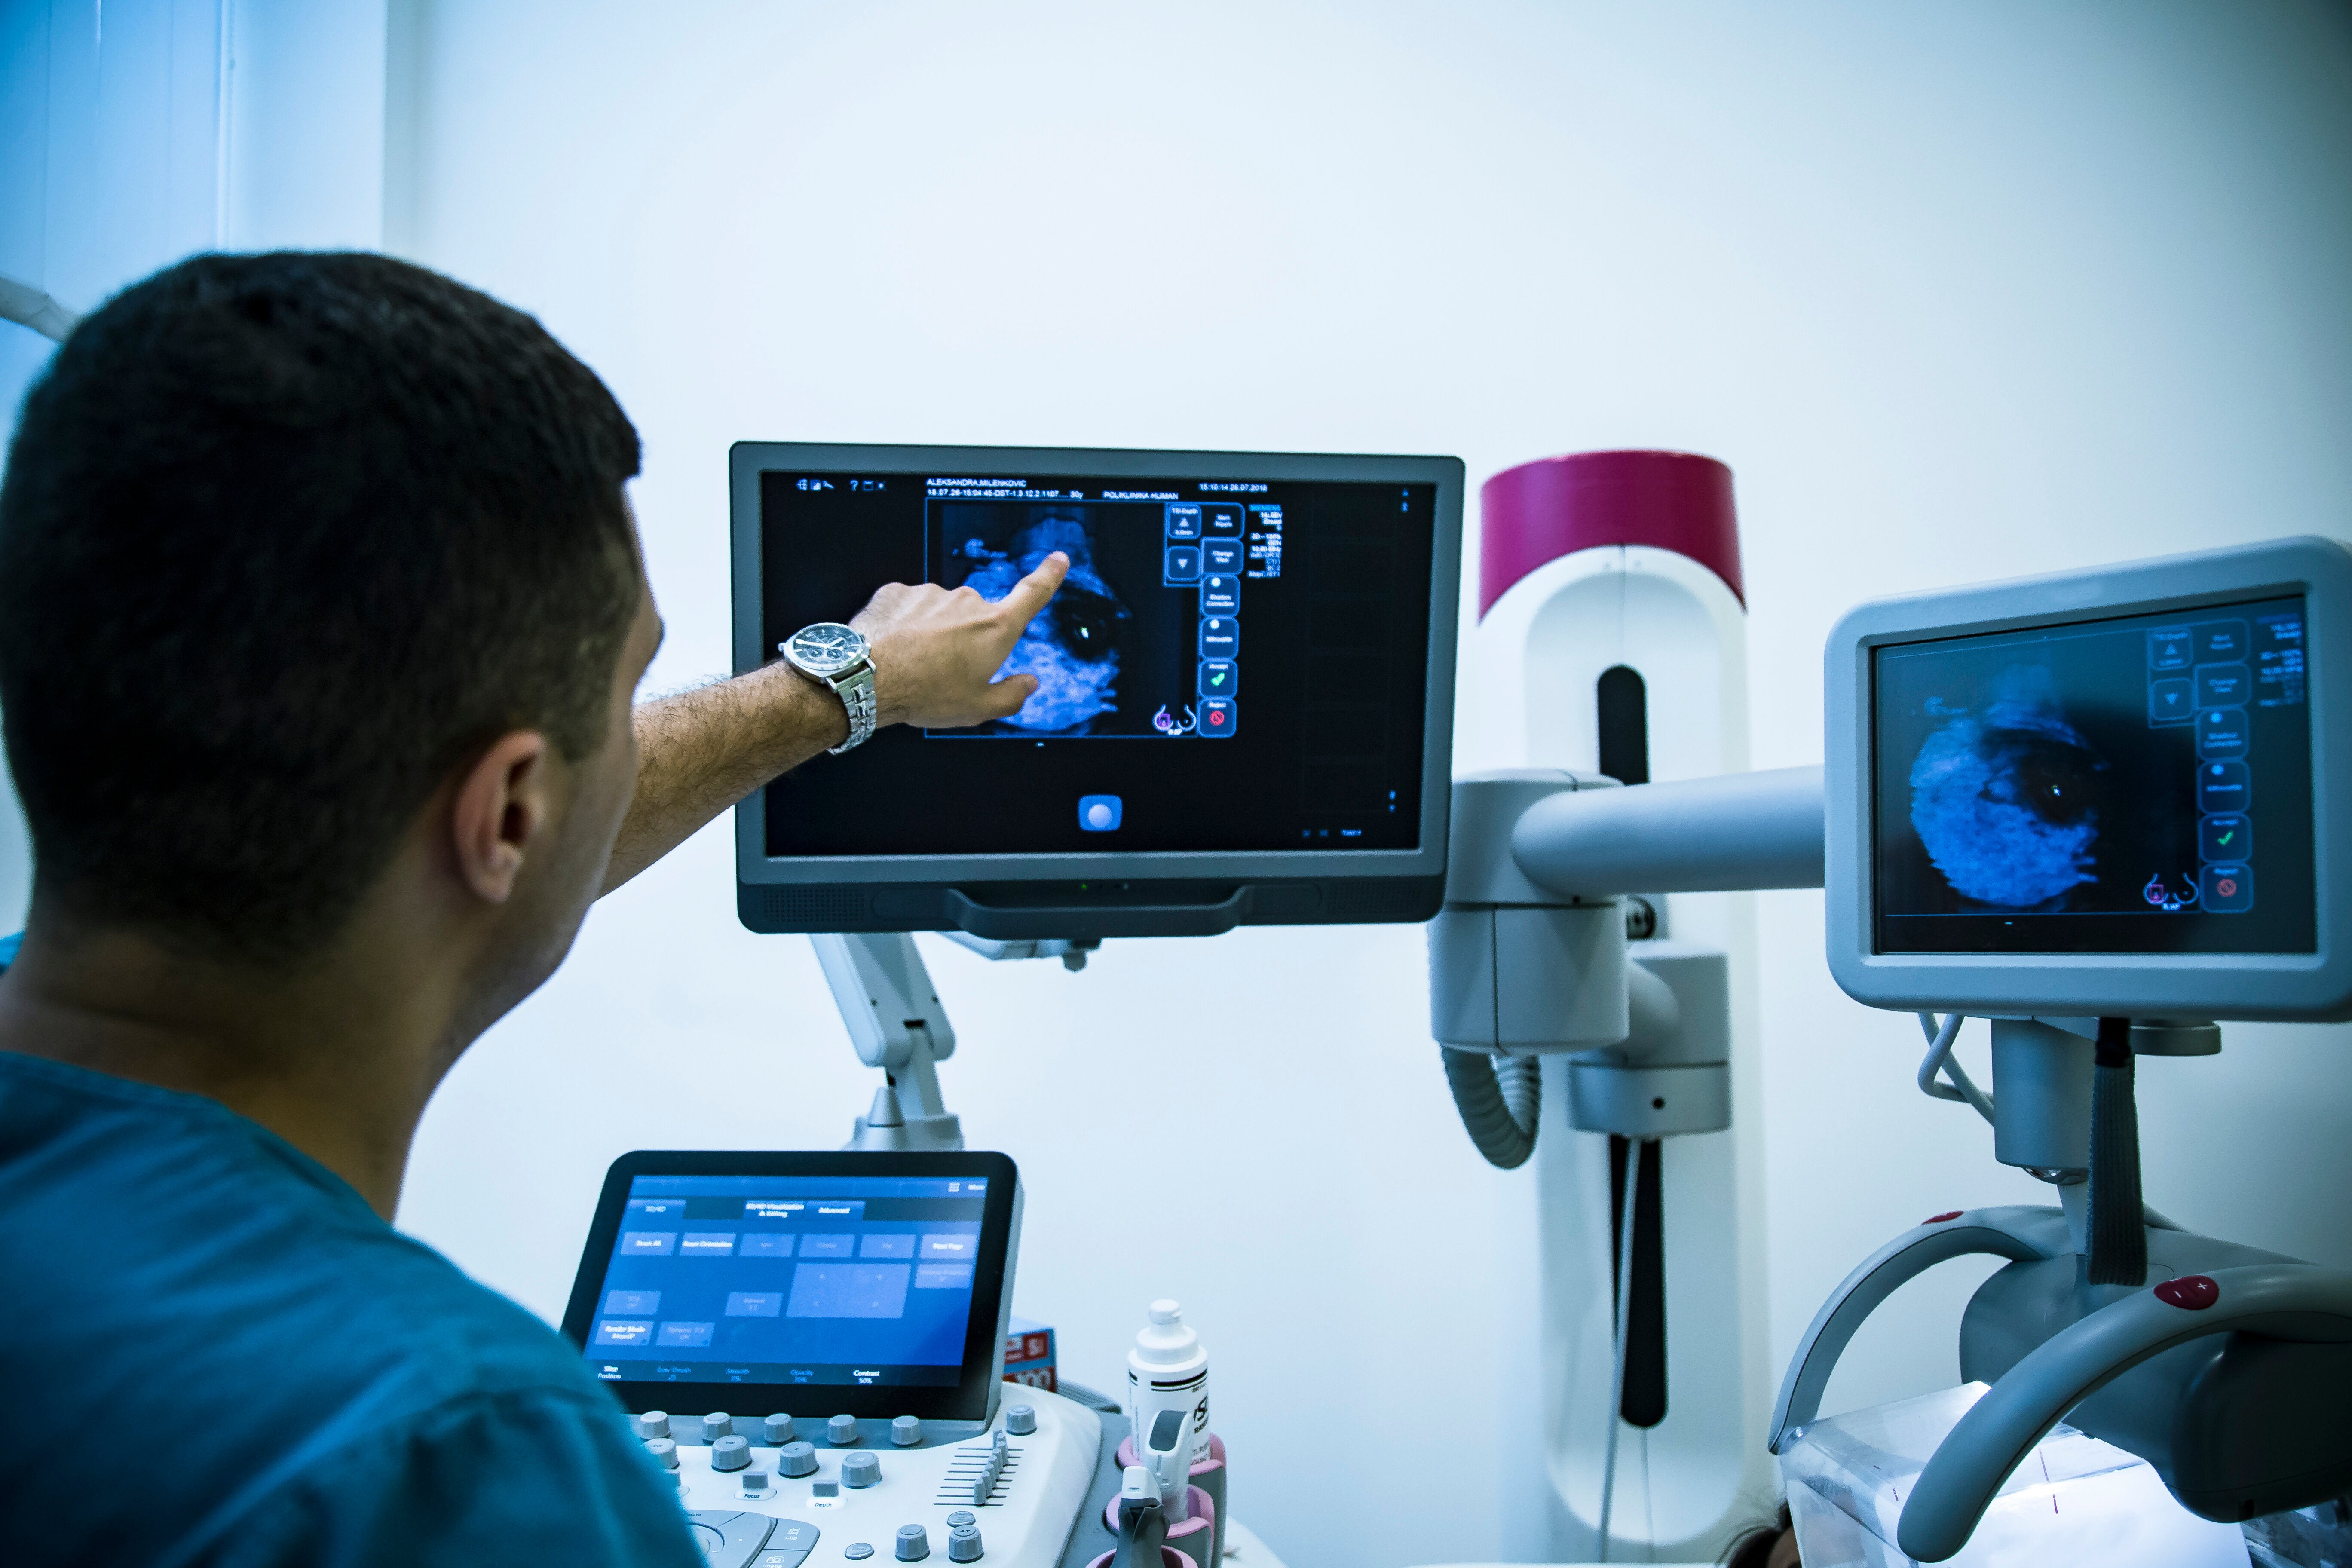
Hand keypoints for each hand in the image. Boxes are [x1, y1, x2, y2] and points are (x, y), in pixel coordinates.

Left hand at [850, 552, 1068, 728]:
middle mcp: (967, 602)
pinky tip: (894, 647)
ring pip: (939, 612)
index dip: (1049, 576)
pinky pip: (909, 607)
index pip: (1032, 594)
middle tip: (944, 670)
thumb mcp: (977, 708)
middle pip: (976, 617)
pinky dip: (904, 625)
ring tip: (913, 663)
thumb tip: (1029, 684)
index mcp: (995, 628)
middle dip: (965, 638)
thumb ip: (1010, 695)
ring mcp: (931, 593)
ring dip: (932, 632)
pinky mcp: (898, 591)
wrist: (868, 678)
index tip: (1058, 560)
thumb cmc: (925, 694)